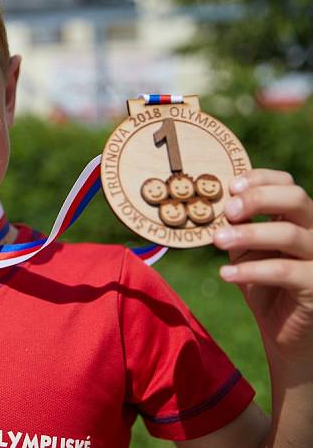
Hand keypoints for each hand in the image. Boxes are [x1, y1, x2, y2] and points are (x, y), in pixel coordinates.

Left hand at [212, 169, 312, 359]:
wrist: (284, 335)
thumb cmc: (264, 287)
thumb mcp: (245, 252)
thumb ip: (237, 228)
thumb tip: (215, 204)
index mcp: (298, 219)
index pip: (288, 184)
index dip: (261, 179)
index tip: (230, 187)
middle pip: (297, 198)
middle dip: (258, 198)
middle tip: (228, 210)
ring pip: (290, 233)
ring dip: (249, 233)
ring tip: (217, 240)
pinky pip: (285, 271)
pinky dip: (251, 270)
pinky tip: (225, 274)